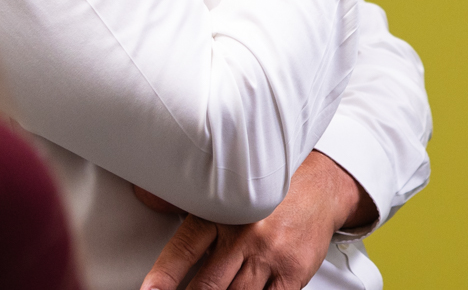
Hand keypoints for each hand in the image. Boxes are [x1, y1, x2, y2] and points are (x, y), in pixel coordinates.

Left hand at [139, 151, 377, 289]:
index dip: (164, 276)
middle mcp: (245, 235)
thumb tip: (145, 197)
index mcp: (223, 213)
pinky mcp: (291, 272)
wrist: (322, 187)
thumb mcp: (228, 191)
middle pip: (208, 285)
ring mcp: (270, 255)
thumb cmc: (272, 193)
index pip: (185, 249)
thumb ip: (189, 203)